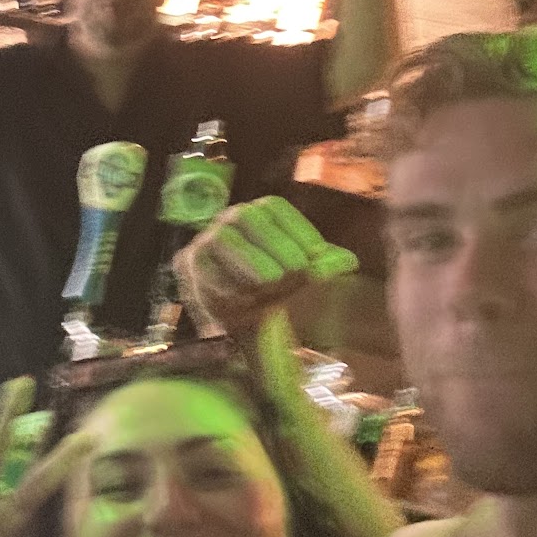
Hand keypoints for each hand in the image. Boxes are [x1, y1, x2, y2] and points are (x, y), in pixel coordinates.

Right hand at [174, 195, 358, 337]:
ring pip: (223, 239)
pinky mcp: (187, 266)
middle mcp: (231, 220)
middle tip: (295, 271)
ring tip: (270, 283)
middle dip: (273, 243)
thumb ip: (326, 267)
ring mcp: (206, 241)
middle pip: (247, 216)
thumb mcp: (308, 279)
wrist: (250, 328)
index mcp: (261, 215)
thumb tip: (349, 261)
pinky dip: (226, 283)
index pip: (274, 208)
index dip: (296, 229)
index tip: (315, 255)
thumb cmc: (282, 293)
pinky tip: (243, 297)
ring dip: (249, 261)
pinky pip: (203, 268)